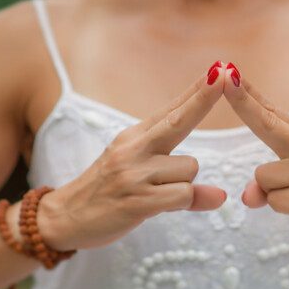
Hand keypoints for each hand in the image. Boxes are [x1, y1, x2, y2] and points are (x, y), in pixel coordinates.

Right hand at [38, 64, 227, 249]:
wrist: (64, 218)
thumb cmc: (107, 194)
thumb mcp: (139, 176)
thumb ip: (180, 182)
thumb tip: (221, 196)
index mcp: (134, 137)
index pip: (171, 110)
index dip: (196, 92)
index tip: (218, 70)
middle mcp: (133, 149)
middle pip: (179, 120)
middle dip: (203, 99)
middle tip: (225, 75)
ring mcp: (134, 173)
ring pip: (190, 169)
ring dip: (184, 185)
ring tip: (155, 194)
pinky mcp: (137, 200)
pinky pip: (183, 195)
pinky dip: (183, 203)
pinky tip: (158, 206)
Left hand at [221, 64, 288, 242]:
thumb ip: (270, 179)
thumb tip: (247, 197)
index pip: (272, 111)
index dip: (248, 93)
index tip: (228, 71)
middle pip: (267, 124)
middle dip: (243, 103)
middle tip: (223, 77)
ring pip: (263, 177)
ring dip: (273, 191)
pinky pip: (274, 202)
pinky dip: (282, 207)